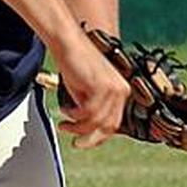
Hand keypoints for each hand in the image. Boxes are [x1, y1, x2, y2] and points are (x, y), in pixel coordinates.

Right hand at [50, 34, 130, 148]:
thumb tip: (88, 128)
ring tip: (65, 123)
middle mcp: (121, 90)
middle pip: (108, 126)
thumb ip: (91, 108)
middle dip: (89, 138)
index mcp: (121, 90)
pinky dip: (73, 115)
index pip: (114, 123)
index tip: (85, 141)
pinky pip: (87, 113)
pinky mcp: (100, 87)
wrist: (69, 43)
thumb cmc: (75, 62)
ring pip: (96, 122)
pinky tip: (65, 109)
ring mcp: (112, 88)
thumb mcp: (87, 90)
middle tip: (76, 143)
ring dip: (77, 127)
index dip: (98, 137)